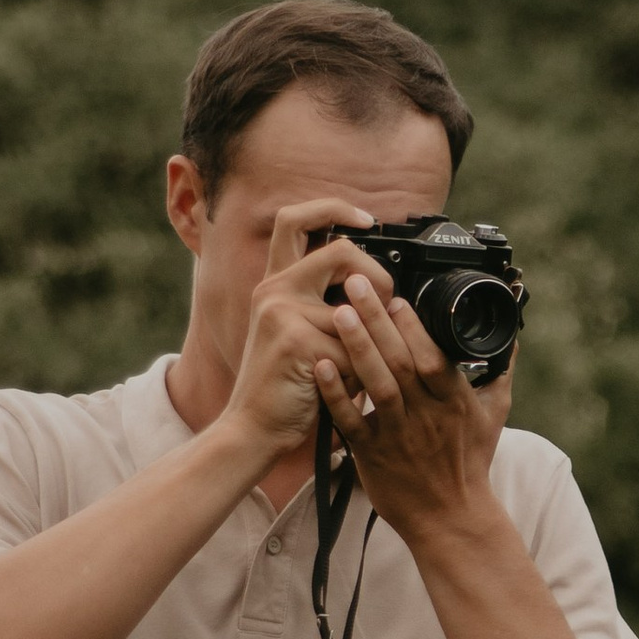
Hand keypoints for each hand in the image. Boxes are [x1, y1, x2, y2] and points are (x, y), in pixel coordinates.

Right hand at [221, 198, 392, 476]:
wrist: (253, 429)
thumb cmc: (288, 387)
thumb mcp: (305, 335)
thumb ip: (331, 306)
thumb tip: (382, 290)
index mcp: (276, 283)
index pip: (296, 220)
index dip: (335, 209)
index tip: (368, 222)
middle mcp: (274, 289)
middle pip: (340, 251)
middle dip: (377, 276)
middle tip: (385, 303)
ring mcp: (280, 312)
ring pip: (356, 311)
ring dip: (368, 343)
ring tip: (357, 365)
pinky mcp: (294, 340)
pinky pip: (352, 348)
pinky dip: (356, 373)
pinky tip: (339, 388)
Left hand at [313, 271, 509, 543]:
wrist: (450, 519)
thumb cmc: (469, 464)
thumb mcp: (493, 415)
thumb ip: (498, 373)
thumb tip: (511, 339)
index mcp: (454, 401)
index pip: (435, 356)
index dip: (415, 326)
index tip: (397, 295)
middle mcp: (427, 415)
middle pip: (402, 360)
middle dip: (379, 319)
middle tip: (357, 283)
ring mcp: (398, 435)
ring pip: (377, 385)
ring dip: (357, 346)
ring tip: (338, 311)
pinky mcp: (372, 455)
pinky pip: (350, 421)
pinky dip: (335, 394)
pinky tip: (320, 365)